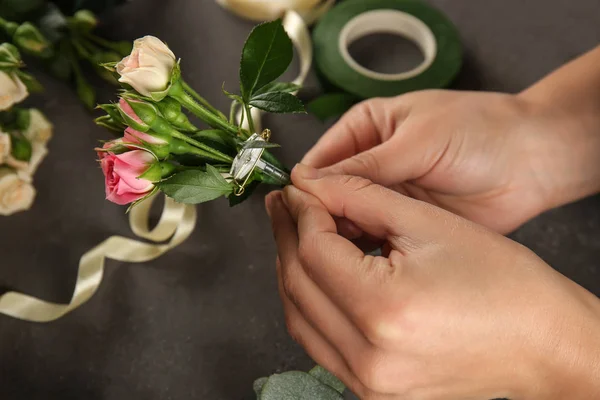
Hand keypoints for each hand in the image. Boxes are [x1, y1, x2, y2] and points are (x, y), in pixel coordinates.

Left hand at [266, 165, 599, 398]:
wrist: (541, 341)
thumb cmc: (501, 282)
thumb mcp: (428, 224)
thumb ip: (360, 197)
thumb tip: (312, 185)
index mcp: (384, 311)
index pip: (313, 251)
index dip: (301, 212)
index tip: (300, 189)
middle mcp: (369, 358)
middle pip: (297, 285)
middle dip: (287, 236)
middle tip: (287, 203)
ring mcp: (369, 383)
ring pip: (300, 318)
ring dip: (292, 270)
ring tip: (296, 231)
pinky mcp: (373, 390)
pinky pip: (320, 342)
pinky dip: (312, 303)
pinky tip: (318, 272)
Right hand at [303, 89, 599, 233]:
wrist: (532, 161)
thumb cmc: (479, 132)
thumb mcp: (418, 140)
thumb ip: (365, 165)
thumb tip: (306, 182)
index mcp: (365, 129)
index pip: (319, 162)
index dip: (306, 188)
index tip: (294, 215)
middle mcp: (369, 164)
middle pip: (329, 196)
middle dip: (320, 219)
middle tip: (312, 246)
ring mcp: (387, 197)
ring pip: (348, 222)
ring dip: (342, 239)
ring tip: (334, 262)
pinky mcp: (405, 226)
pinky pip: (375, 242)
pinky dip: (365, 255)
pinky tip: (359, 270)